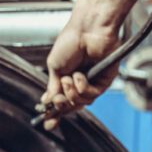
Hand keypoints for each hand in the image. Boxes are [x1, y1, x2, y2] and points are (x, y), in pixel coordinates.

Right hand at [40, 0, 122, 130]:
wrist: (88, 29)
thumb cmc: (71, 40)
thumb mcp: (55, 66)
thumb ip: (52, 86)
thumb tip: (48, 102)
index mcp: (66, 77)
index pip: (61, 101)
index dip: (54, 113)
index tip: (47, 123)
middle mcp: (79, 82)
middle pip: (71, 106)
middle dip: (63, 105)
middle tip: (58, 98)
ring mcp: (92, 82)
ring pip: (81, 103)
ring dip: (72, 94)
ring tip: (69, 79)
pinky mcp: (104, 81)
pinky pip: (92, 94)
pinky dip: (83, 88)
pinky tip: (80, 77)